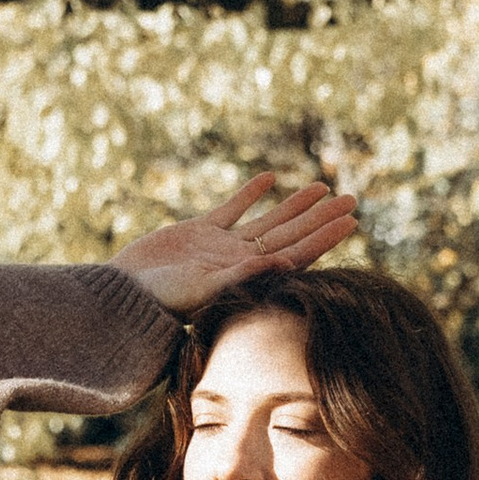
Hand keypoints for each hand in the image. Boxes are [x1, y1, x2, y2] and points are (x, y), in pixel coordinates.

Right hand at [110, 173, 357, 317]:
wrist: (125, 293)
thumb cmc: (161, 301)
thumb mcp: (204, 291)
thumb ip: (241, 277)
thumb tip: (282, 265)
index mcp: (247, 275)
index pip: (296, 252)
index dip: (325, 236)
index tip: (351, 220)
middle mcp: (240, 260)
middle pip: (290, 234)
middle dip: (321, 216)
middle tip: (353, 198)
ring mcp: (221, 245)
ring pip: (267, 220)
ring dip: (295, 205)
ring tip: (322, 186)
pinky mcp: (198, 231)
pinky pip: (231, 209)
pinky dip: (249, 194)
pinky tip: (269, 178)